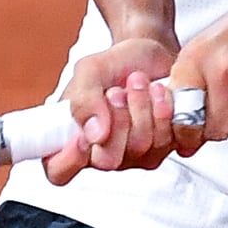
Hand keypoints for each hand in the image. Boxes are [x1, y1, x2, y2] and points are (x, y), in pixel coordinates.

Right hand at [40, 32, 184, 182]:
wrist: (148, 56)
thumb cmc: (113, 67)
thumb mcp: (89, 72)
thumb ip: (84, 100)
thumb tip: (95, 134)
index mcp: (73, 140)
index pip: (59, 171)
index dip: (68, 160)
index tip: (82, 133)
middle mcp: (103, 154)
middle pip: (108, 160)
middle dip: (116, 120)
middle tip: (116, 91)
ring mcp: (135, 156)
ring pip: (142, 146)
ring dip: (142, 106)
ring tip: (138, 81)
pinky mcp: (163, 148)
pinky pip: (168, 141)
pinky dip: (164, 110)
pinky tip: (159, 92)